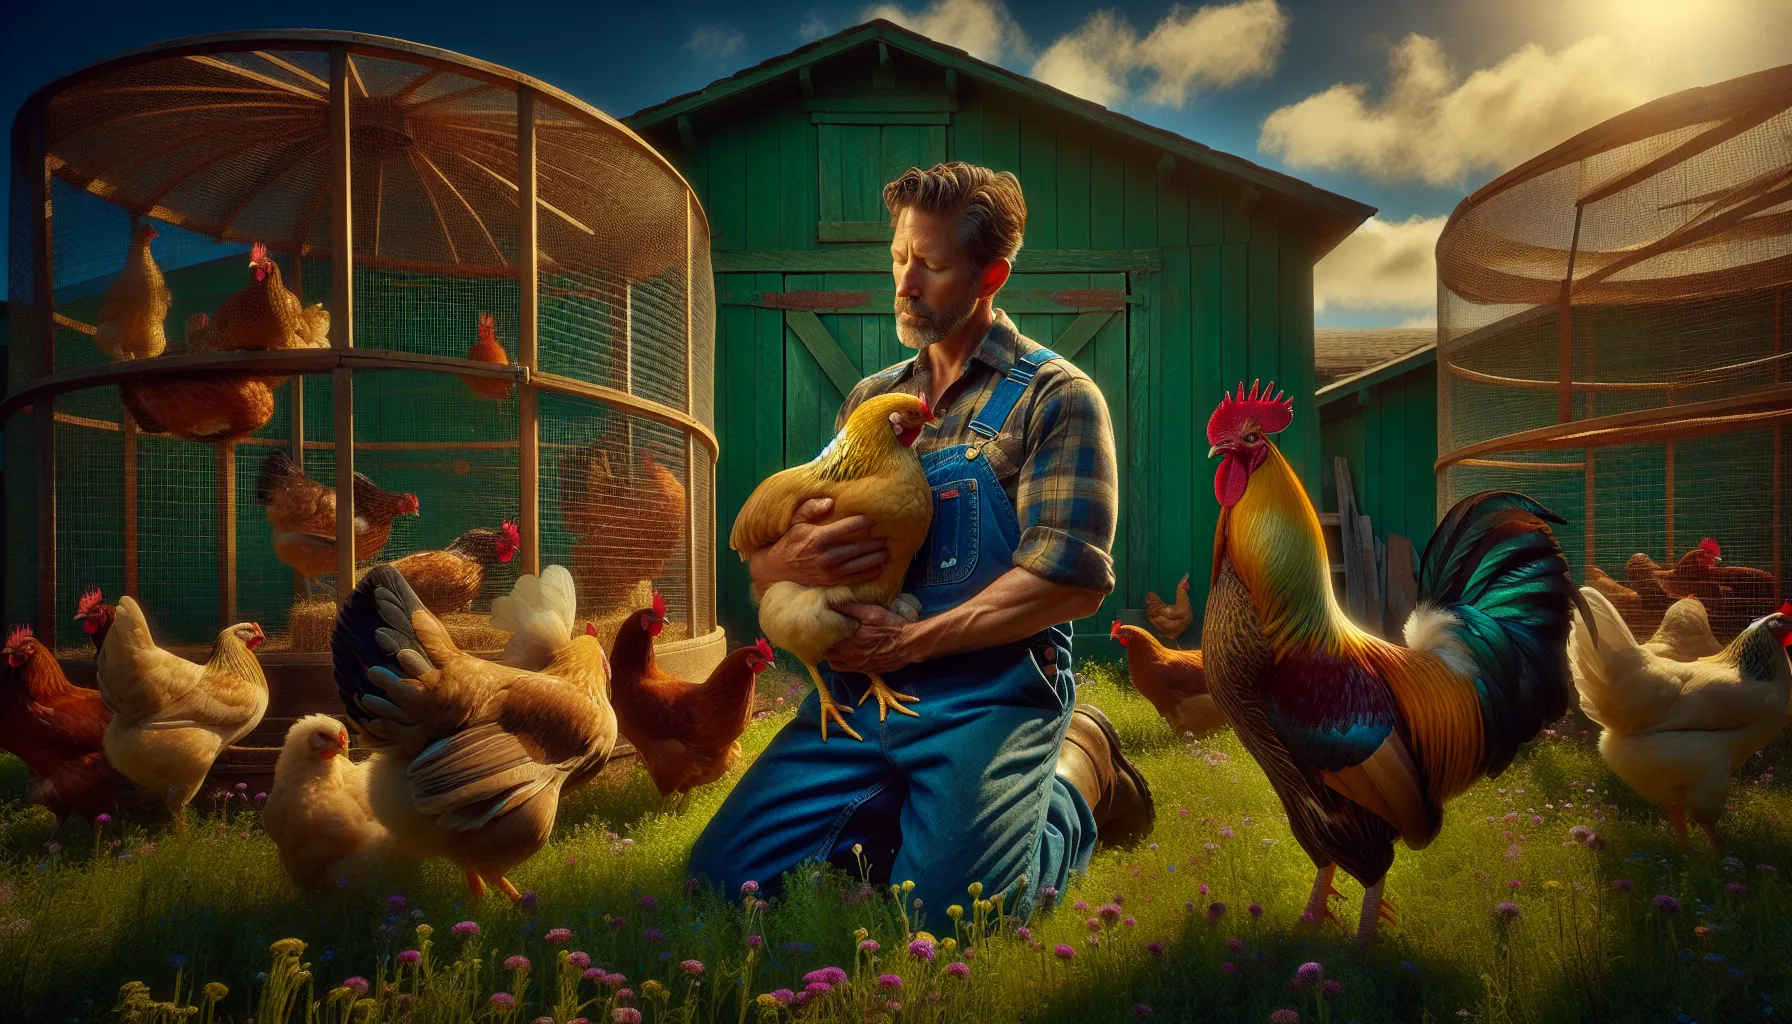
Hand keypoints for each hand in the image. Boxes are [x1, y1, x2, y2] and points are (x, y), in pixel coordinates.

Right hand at [751, 498, 889, 589]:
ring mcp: (830, 571)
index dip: (864, 521)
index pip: (849, 527)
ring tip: (887, 550)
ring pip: (862, 563)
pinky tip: (881, 566)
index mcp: (818, 537)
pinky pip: (857, 578)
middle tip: (887, 535)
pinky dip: (872, 572)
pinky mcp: (832, 582)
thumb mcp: (795, 522)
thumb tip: (830, 502)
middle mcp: (826, 555)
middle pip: (859, 546)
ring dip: (877, 557)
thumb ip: (810, 508)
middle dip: (876, 541)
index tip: (874, 518)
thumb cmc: (790, 542)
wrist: (777, 570)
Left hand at [823, 603, 919, 674]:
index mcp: (849, 642)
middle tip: (824, 635)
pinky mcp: (865, 671)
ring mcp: (857, 666)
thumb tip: (832, 602)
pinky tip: (844, 655)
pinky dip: (840, 663)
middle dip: (824, 644)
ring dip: (831, 655)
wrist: (910, 645)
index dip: (820, 633)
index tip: (820, 626)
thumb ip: (851, 608)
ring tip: (833, 645)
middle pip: (827, 653)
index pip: (825, 640)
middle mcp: (850, 657)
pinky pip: (844, 670)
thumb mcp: (872, 612)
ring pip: (833, 663)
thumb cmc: (891, 626)